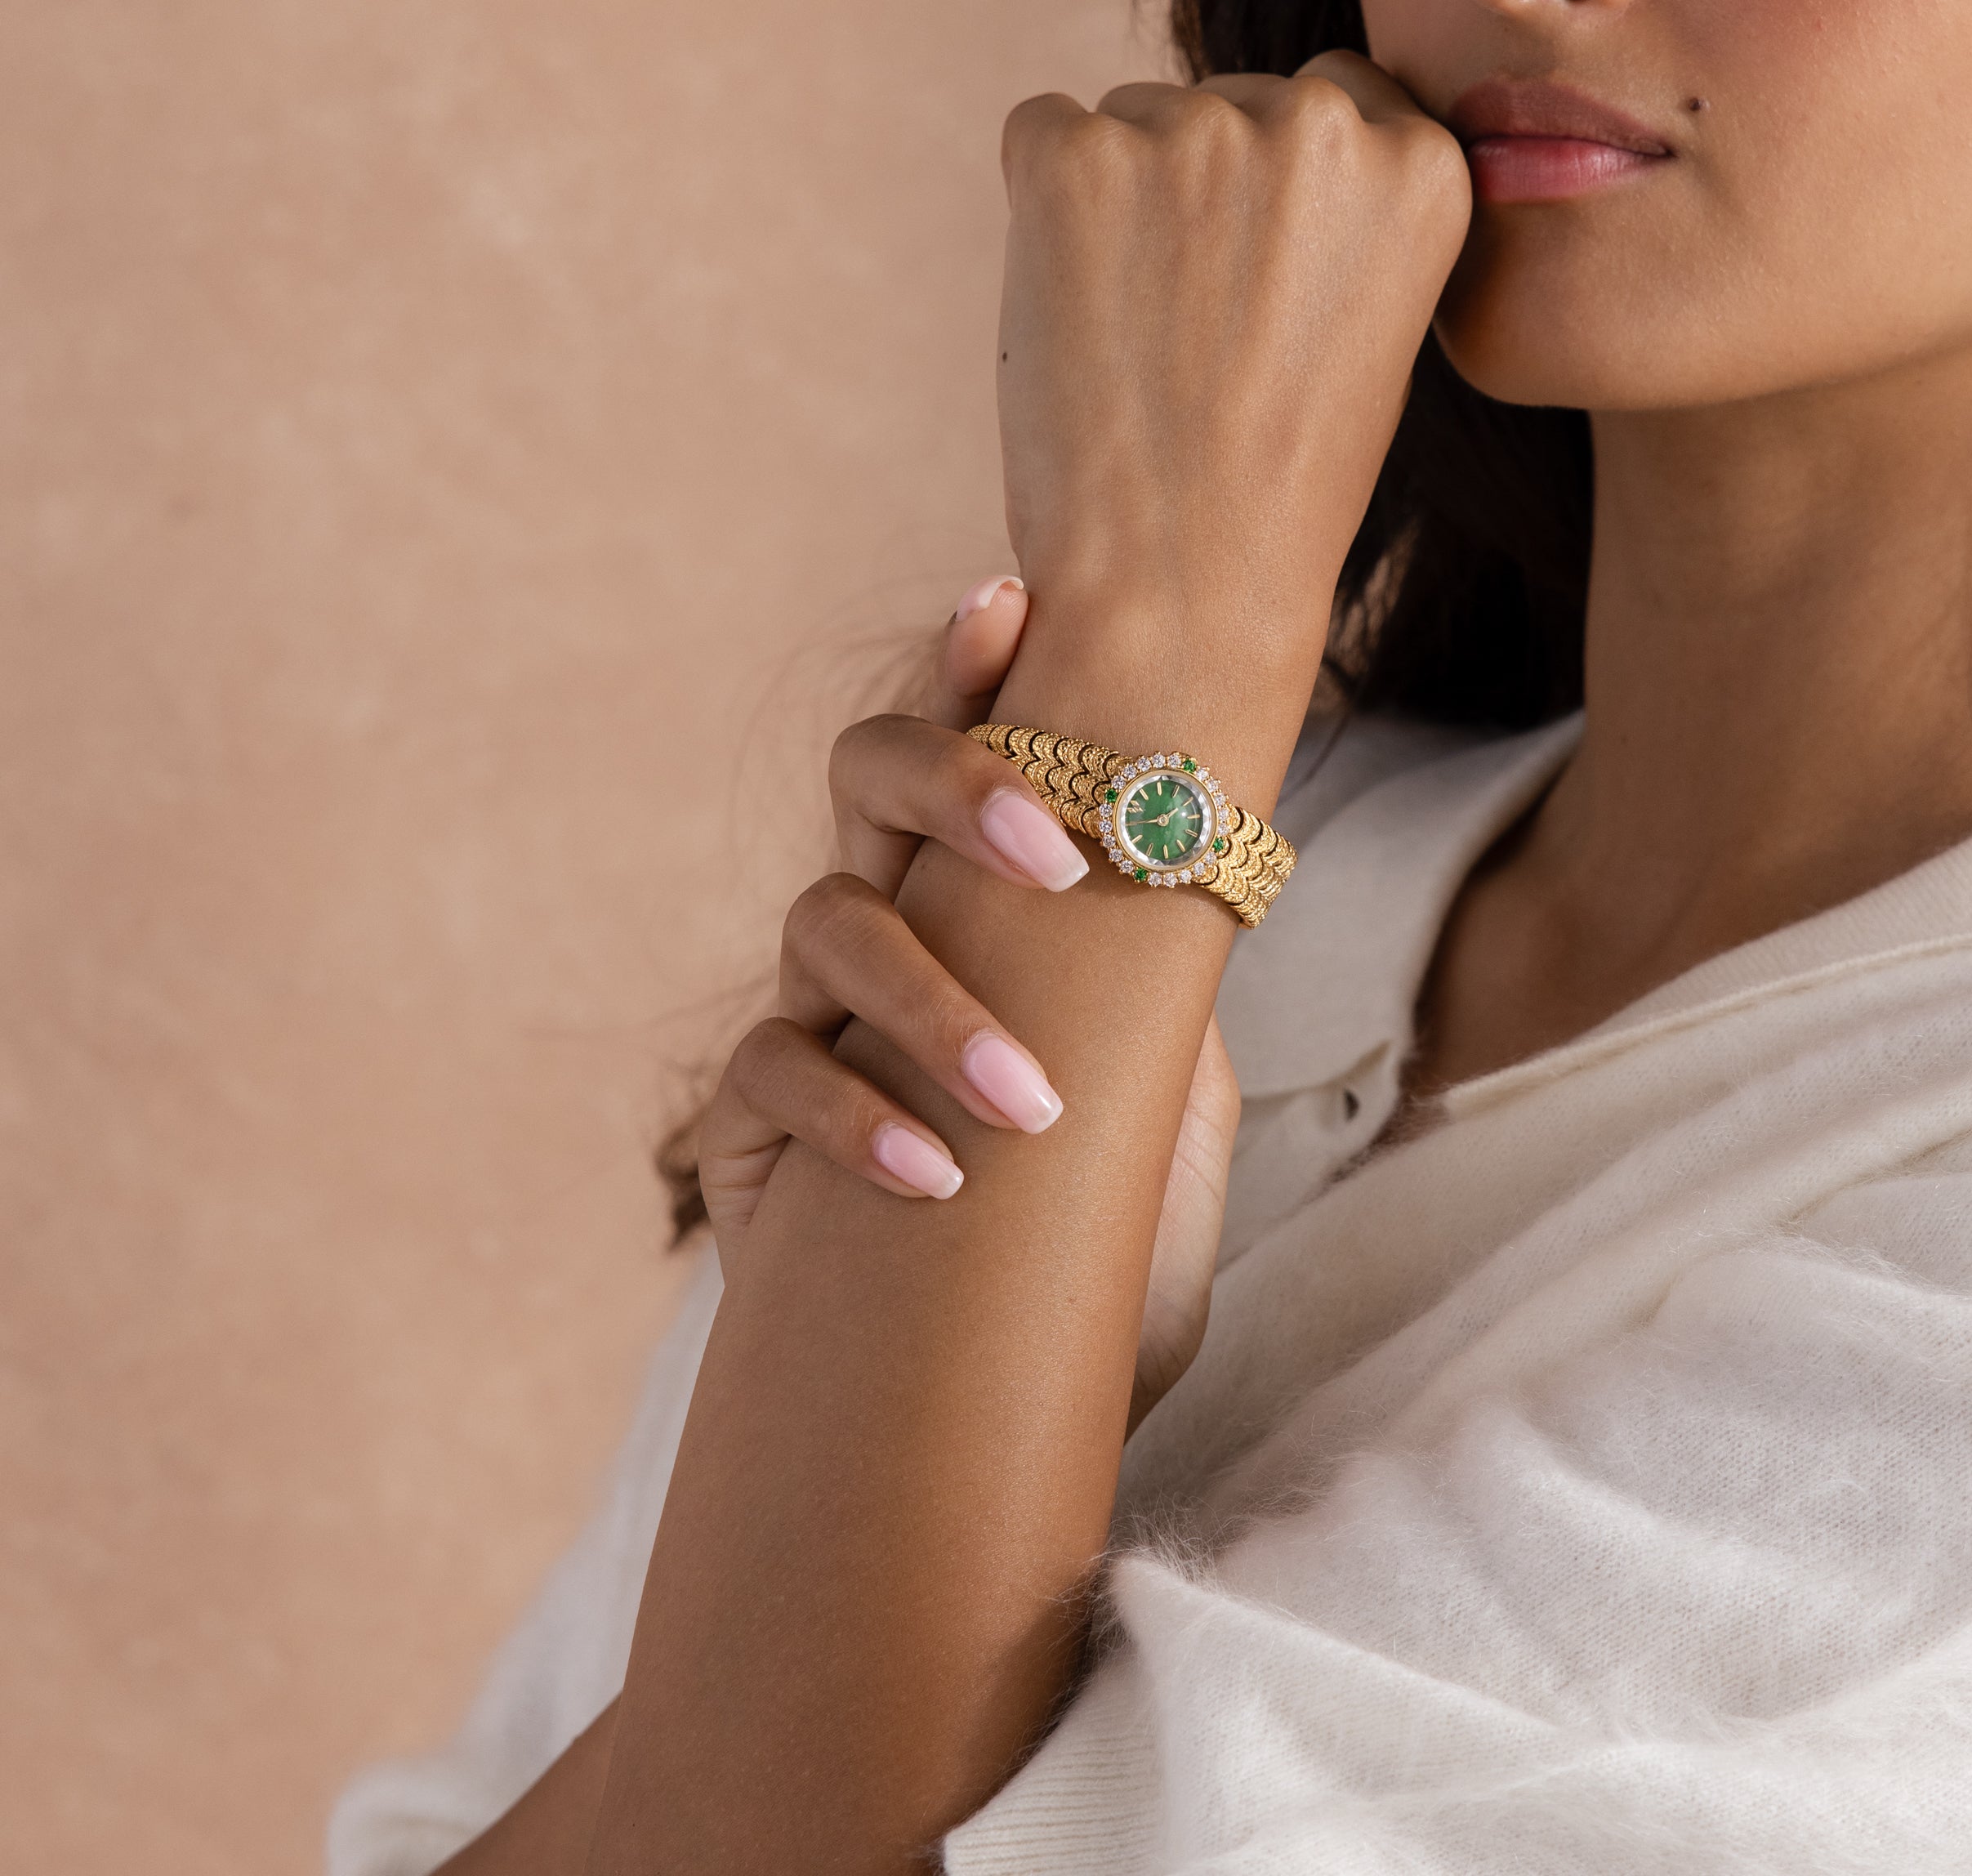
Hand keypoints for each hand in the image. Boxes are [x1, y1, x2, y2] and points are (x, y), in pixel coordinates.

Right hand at [695, 576, 1242, 1425]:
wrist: (1028, 1403)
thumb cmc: (1109, 1240)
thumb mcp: (1172, 1101)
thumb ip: (1161, 980)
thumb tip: (1188, 864)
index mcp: (981, 896)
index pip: (966, 749)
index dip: (970, 668)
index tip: (1013, 601)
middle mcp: (889, 924)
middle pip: (870, 780)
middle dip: (956, 781)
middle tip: (1051, 846)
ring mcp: (811, 1017)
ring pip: (830, 919)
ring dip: (932, 998)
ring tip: (1027, 1101)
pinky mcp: (749, 1129)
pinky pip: (774, 1073)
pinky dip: (853, 1114)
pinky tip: (933, 1173)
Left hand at [996, 53, 1471, 673]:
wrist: (1182, 582)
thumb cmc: (1281, 479)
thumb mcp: (1372, 327)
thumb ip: (1342, 211)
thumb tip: (1254, 127)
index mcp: (1423, 164)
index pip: (1342, 99)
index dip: (1288, 192)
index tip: (1272, 281)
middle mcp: (1321, 122)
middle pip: (1233, 104)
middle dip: (1202, 191)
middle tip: (1197, 331)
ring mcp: (1196, 128)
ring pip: (1136, 120)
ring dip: (1123, 202)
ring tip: (1142, 341)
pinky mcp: (1077, 154)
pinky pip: (1044, 131)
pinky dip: (1042, 208)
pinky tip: (1077, 312)